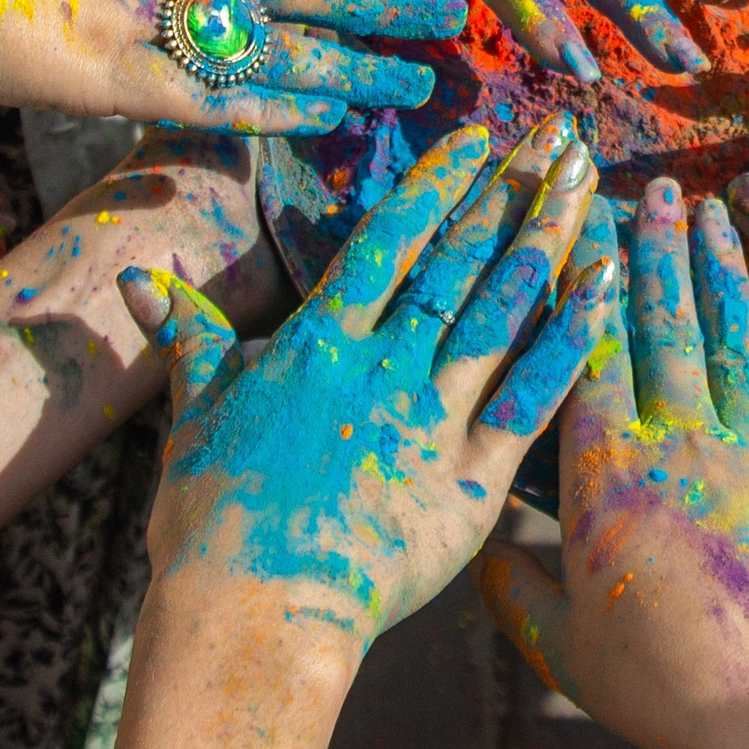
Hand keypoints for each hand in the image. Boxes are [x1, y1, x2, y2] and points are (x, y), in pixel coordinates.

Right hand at [120, 114, 613, 648]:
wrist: (252, 613)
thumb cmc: (210, 523)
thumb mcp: (193, 413)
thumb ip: (187, 336)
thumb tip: (140, 278)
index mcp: (320, 344)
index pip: (389, 241)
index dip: (435, 184)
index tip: (478, 137)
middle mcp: (384, 364)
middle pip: (460, 260)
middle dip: (513, 191)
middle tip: (562, 135)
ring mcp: (432, 416)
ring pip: (504, 308)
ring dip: (550, 239)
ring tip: (591, 182)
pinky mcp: (472, 476)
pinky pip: (536, 393)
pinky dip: (573, 336)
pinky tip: (608, 286)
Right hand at [475, 179, 748, 748]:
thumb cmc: (654, 686)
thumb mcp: (560, 642)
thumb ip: (515, 588)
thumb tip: (479, 553)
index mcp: (606, 470)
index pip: (588, 351)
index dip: (582, 282)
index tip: (576, 221)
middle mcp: (678, 438)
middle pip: (661, 322)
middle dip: (653, 248)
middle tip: (652, 187)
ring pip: (732, 337)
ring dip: (722, 269)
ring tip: (716, 211)